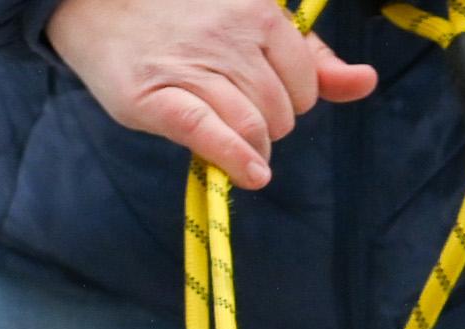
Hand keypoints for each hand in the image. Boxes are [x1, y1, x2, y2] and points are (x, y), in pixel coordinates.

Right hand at [45, 0, 376, 188]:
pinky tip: (251, 175)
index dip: (289, 101)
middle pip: (284, 114)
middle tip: (232, 110)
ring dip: (249, 147)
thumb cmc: (183, 20)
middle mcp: (233, 34)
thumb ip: (311, 58)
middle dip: (268, 125)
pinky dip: (237, 160)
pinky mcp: (162, 98)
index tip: (261, 95)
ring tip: (225, 135)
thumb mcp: (253, 24)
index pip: (306, 86)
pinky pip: (213, 134)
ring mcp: (197, 65)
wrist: (98, 5)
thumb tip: (365, 83)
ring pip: (256, 130)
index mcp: (260, 11)